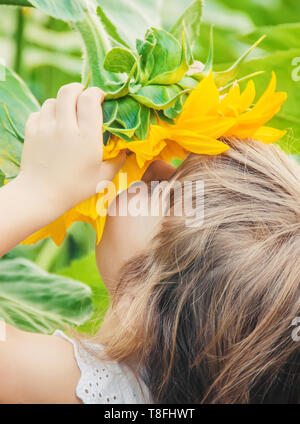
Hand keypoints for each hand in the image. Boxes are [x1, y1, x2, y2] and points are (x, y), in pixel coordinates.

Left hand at [18, 83, 124, 214]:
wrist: (40, 196)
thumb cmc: (75, 188)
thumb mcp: (103, 177)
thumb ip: (117, 161)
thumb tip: (126, 151)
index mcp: (86, 136)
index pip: (90, 99)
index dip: (96, 92)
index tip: (101, 98)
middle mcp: (65, 127)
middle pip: (69, 91)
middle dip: (78, 89)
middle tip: (84, 97)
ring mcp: (45, 128)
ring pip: (53, 100)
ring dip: (63, 103)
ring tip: (68, 113)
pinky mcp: (31, 132)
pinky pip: (38, 112)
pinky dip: (47, 114)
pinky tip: (52, 124)